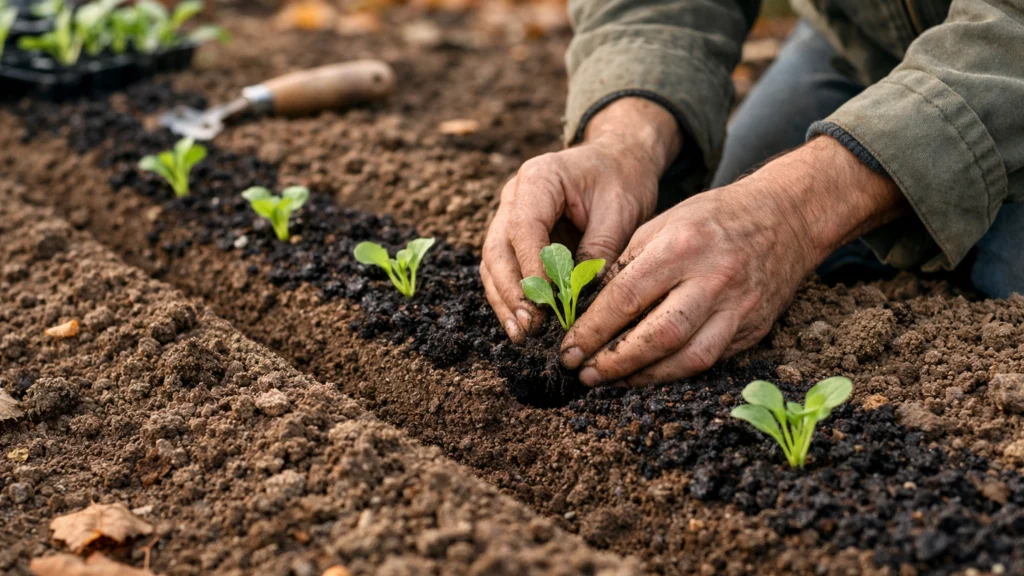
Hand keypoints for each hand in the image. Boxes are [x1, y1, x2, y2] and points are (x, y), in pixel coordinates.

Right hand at [481, 98, 680, 341]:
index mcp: (538, 179)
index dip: (532, 268)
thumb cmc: (622, 180)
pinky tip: (522, 324)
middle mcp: (514, 197)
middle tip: (530, 326)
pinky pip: (505, 270)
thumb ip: (598, 251)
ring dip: (506, 301)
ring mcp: (509, 217)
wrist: (618, 160)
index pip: (524, 228)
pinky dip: (512, 297)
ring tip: (522, 333)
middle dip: (512, 292)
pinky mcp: (515, 237)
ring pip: (494, 264)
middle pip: (498, 249)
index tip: (546, 302)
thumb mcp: (621, 212)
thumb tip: (578, 298)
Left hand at [560, 137, 907, 385]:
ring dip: (643, 377)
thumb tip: (589, 310)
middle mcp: (712, 279)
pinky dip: (675, 373)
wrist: (786, 218)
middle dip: (614, 361)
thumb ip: (627, 265)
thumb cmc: (713, 219)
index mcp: (681, 246)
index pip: (627, 297)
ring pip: (688, 357)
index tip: (568, 348)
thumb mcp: (663, 224)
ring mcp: (737, 308)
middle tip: (582, 373)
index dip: (593, 329)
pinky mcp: (753, 328)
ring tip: (609, 381)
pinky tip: (648, 375)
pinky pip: (711, 361)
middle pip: (657, 335)